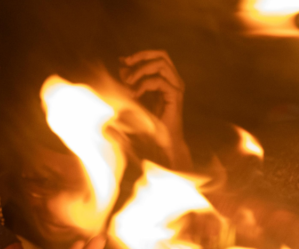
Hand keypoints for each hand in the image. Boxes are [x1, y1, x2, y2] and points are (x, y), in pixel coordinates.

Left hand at [119, 50, 191, 170]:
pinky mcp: (175, 97)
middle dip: (141, 57)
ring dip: (141, 70)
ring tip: (128, 83)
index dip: (139, 55)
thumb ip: (131, 82)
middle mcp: (174, 80)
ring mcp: (176, 88)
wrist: (163, 143)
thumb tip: (121, 67)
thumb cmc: (150, 123)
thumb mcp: (136, 98)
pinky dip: (144, 85)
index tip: (122, 61)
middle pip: (162, 55)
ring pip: (161, 64)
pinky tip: (134, 95)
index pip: (157, 56)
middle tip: (126, 64)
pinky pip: (159, 81)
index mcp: (168, 78)